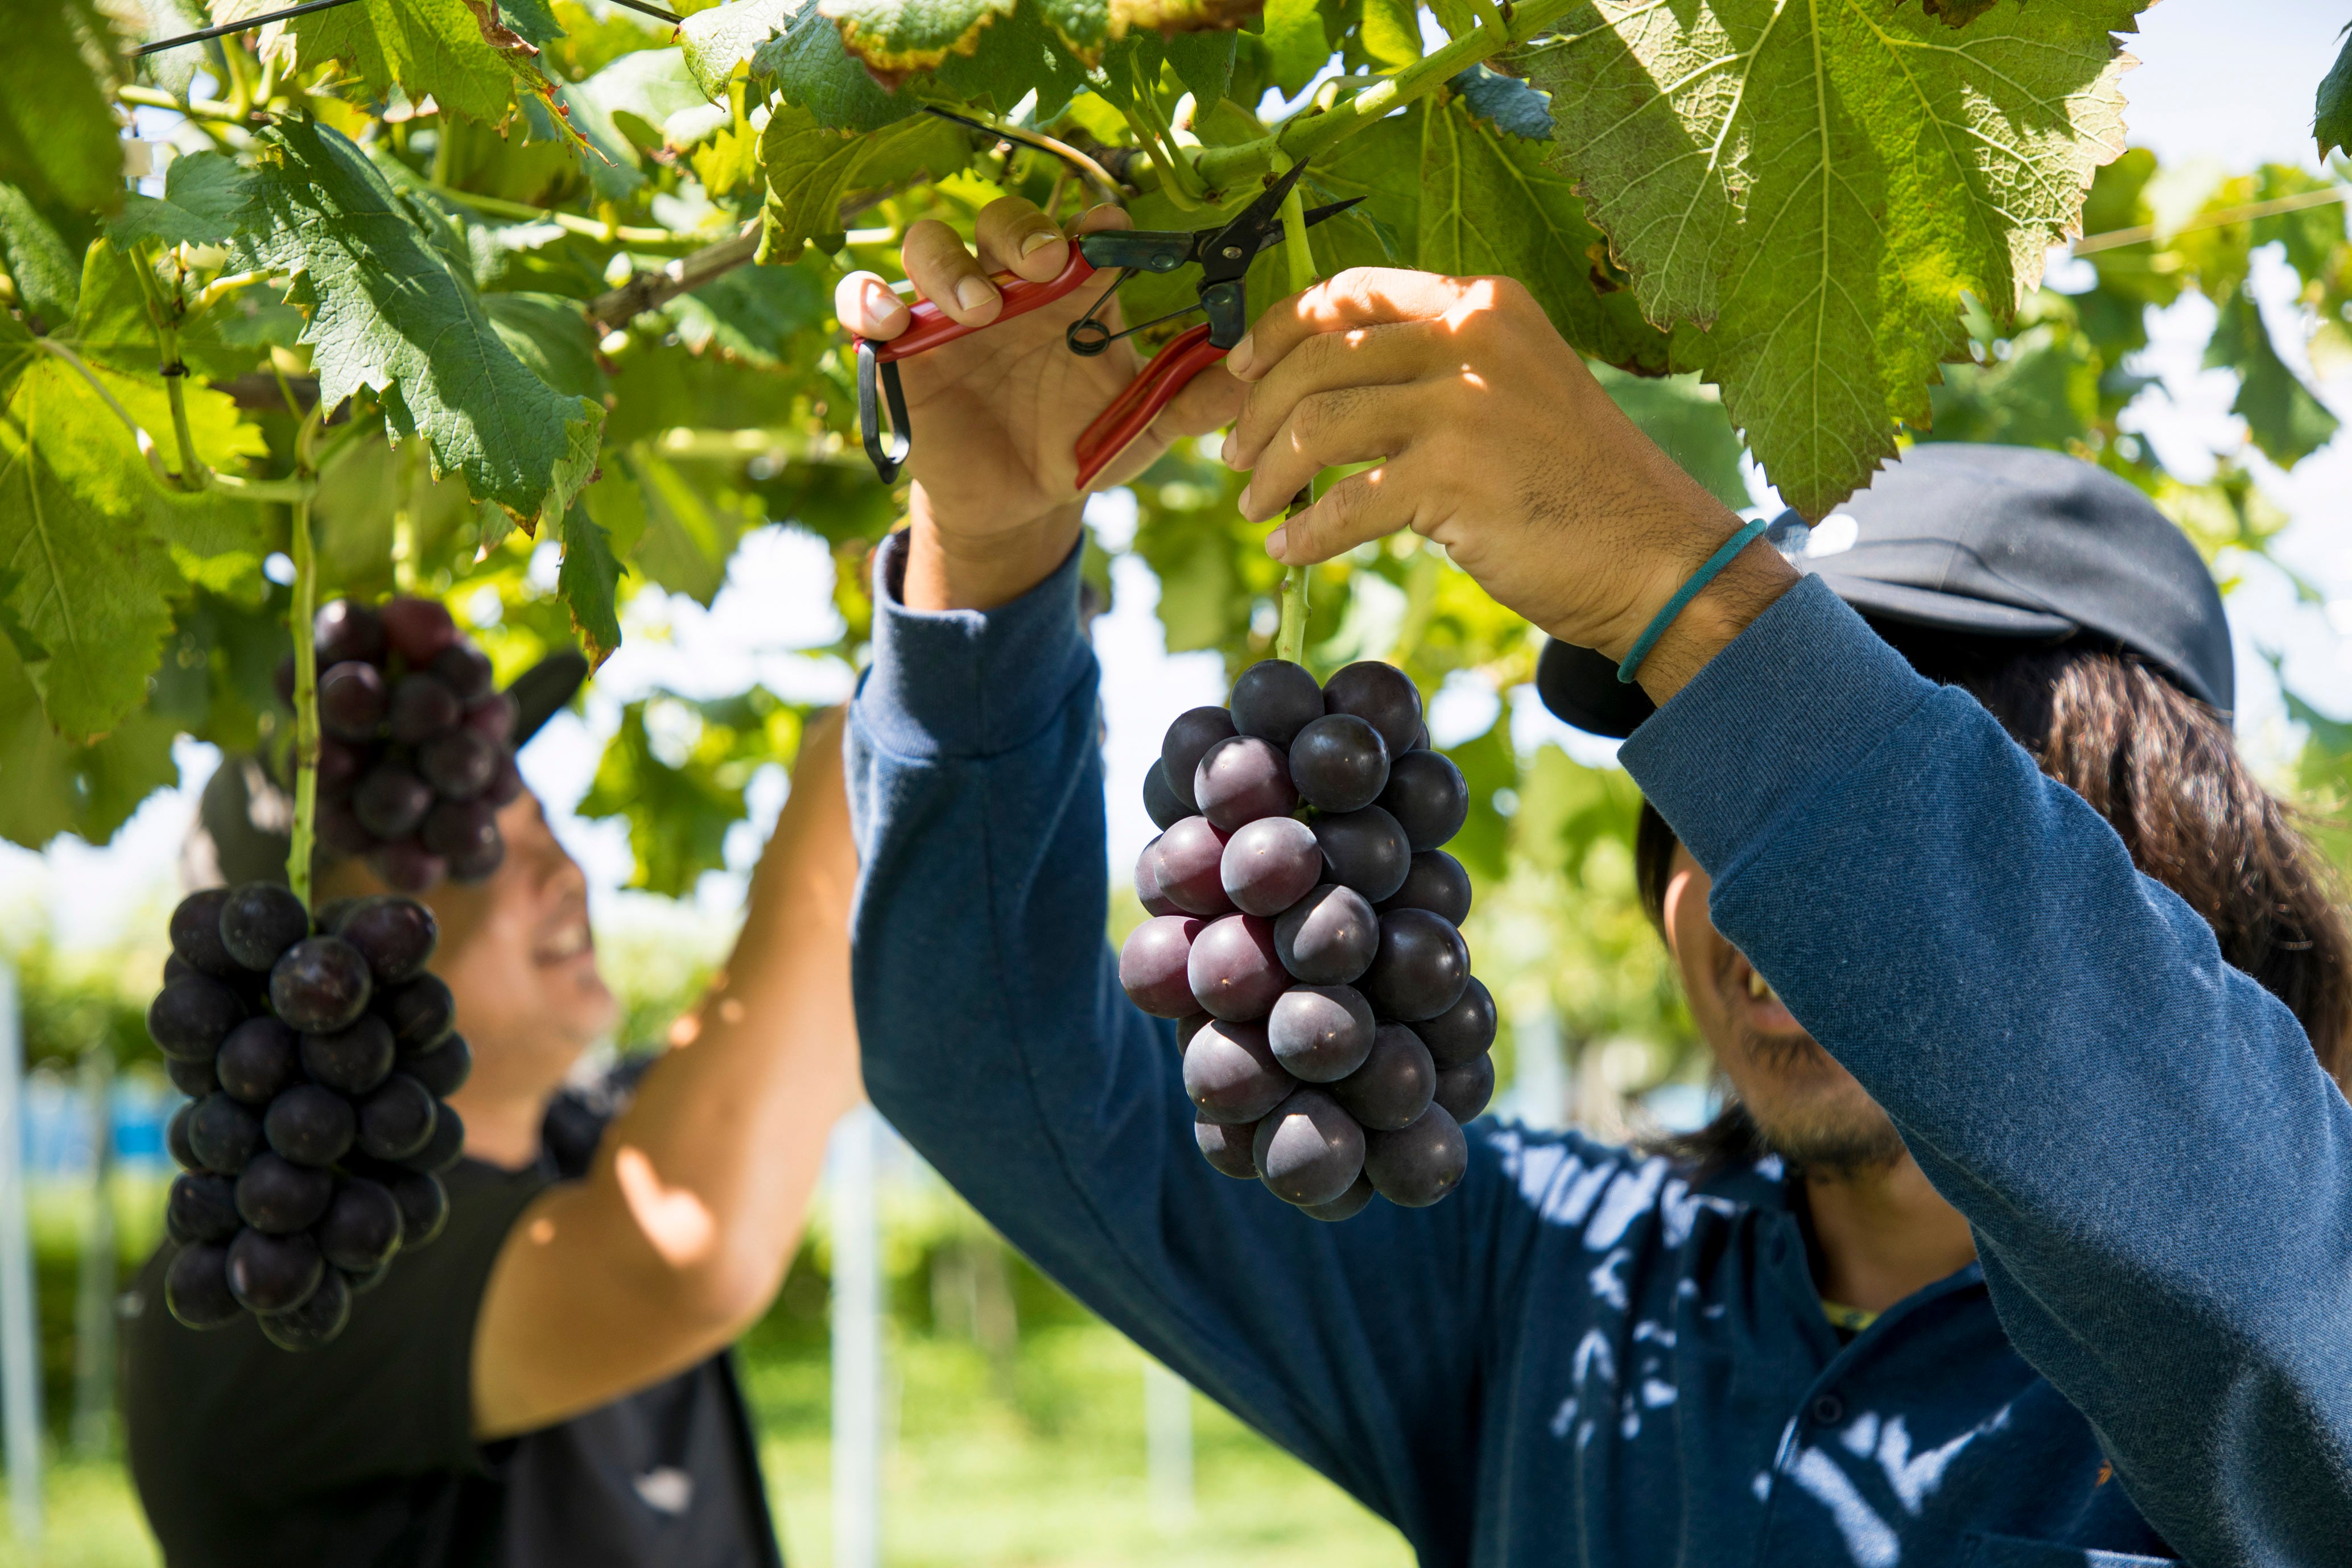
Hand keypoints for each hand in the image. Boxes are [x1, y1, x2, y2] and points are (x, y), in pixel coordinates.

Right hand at [837, 198, 1242, 610]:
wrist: (1019, 505)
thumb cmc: (1081, 446)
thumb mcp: (1141, 428)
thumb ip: (1192, 399)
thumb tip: (1251, 372)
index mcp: (1073, 291)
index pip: (1082, 230)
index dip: (1097, 222)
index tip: (1114, 232)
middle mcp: (1010, 285)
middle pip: (1005, 222)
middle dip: (1023, 232)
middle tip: (1048, 265)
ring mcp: (948, 310)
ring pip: (931, 245)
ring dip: (949, 265)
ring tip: (977, 309)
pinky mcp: (897, 346)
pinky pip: (865, 302)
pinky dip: (868, 300)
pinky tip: (891, 323)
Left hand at [1221, 269, 1795, 700]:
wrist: (1654, 554)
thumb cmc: (1573, 485)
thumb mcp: (1507, 393)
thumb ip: (1427, 375)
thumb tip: (1313, 393)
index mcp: (1482, 302)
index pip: (1348, 292)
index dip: (1277, 330)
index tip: (1239, 372)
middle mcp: (1472, 335)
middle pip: (1317, 353)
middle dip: (1256, 409)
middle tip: (1235, 456)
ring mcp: (1464, 403)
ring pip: (1319, 422)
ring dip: (1271, 471)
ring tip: (1256, 505)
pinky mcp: (1455, 476)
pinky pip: (1346, 501)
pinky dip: (1308, 531)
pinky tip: (1291, 550)